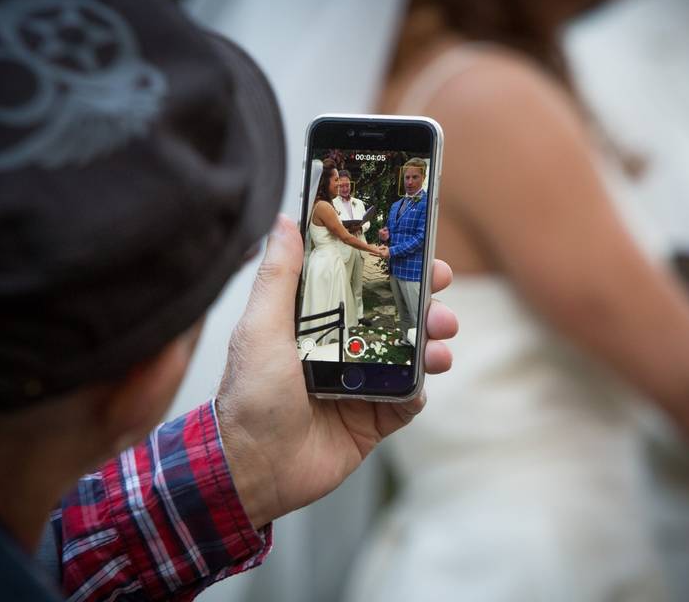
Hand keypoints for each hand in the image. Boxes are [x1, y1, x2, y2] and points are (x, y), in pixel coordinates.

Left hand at [216, 215, 456, 528]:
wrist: (255, 468)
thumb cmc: (249, 396)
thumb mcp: (259, 328)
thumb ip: (278, 276)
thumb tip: (284, 221)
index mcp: (314, 320)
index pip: (359, 282)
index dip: (389, 264)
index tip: (415, 248)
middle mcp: (341, 346)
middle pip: (393, 314)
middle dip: (422, 300)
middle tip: (439, 294)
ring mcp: (361, 382)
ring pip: (409, 353)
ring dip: (431, 340)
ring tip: (440, 339)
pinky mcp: (374, 417)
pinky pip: (409, 397)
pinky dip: (421, 386)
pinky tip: (425, 377)